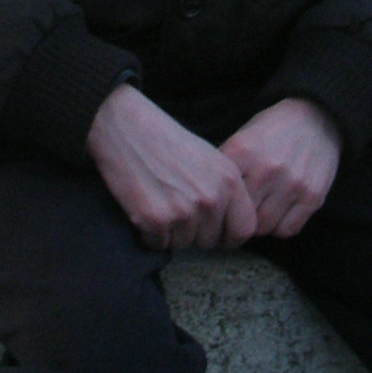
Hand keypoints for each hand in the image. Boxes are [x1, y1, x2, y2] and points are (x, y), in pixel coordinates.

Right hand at [89, 84, 259, 251]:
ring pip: (183, 244)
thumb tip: (229, 226)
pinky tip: (144, 204)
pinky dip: (148, 232)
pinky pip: (157, 244)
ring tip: (159, 199)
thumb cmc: (166, 142)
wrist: (126, 128)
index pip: (244, 231)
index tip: (212, 228)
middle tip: (175, 204)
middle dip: (194, 231)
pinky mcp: (155, 220)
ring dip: (170, 231)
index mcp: (230, 182)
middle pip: (210, 241)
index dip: (227, 234)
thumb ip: (225, 192)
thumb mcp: (211, 160)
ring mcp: (184, 211)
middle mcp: (212, 199)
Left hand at [221, 98, 342, 240]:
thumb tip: (210, 202)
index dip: (219, 203)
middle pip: (240, 215)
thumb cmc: (272, 132)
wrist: (316, 119)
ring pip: (264, 227)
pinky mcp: (313, 196)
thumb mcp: (242, 138)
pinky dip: (280, 226)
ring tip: (261, 209)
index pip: (220, 194)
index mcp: (243, 150)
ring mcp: (292, 183)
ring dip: (260, 223)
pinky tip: (280, 211)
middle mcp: (267, 168)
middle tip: (241, 211)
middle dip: (239, 216)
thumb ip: (227, 168)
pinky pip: (287, 230)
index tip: (222, 204)